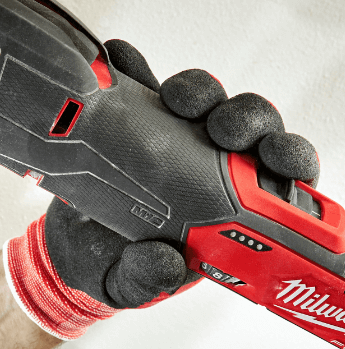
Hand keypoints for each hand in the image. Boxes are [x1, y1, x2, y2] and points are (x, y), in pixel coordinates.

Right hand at [4, 39, 319, 338]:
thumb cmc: (110, 264)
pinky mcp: (131, 116)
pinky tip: (121, 65)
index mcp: (223, 212)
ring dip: (197, 91)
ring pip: (204, 99)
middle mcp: (205, 168)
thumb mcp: (129, 283)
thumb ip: (148, 279)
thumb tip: (165, 261)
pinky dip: (131, 67)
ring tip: (172, 99)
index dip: (287, 160)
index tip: (273, 156)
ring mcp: (168, 137)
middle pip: (247, 129)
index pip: (276, 180)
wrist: (61, 244)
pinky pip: (138, 81)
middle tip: (219, 129)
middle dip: (243, 120)